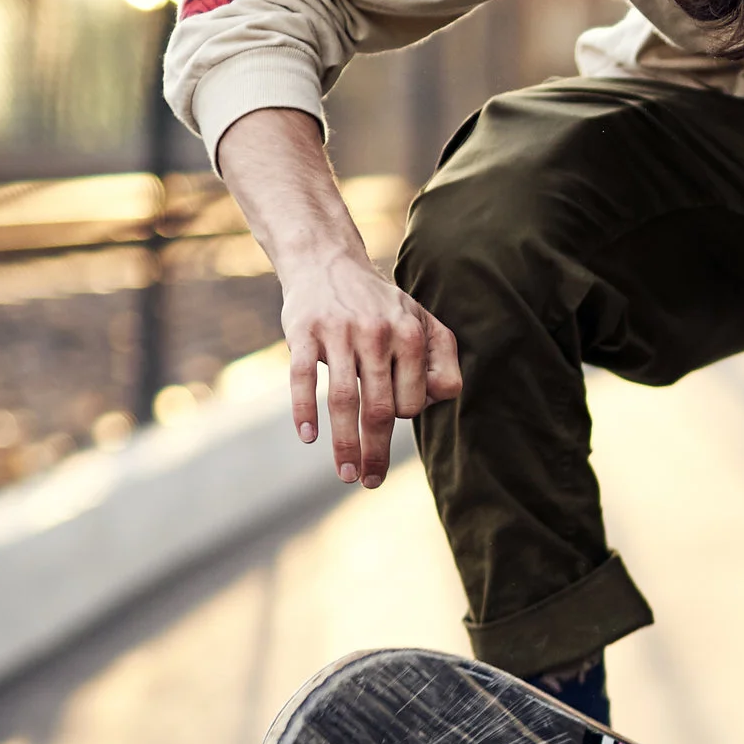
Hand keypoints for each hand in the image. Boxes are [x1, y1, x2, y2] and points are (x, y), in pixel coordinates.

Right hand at [281, 247, 460, 486]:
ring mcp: (338, 333)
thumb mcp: (420, 320)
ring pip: (344, 400)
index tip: (390, 421)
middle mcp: (377, 332)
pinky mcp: (304, 332)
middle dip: (377, 452)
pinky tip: (308, 438)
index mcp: (409, 334)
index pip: (412, 400)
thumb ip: (441, 359)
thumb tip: (441, 399)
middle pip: (380, 408)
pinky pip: (303, 378)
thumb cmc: (379, 304)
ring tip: (346, 475)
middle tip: (370, 482)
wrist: (326, 260)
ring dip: (345, 444)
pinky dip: (304, 411)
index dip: (402, 417)